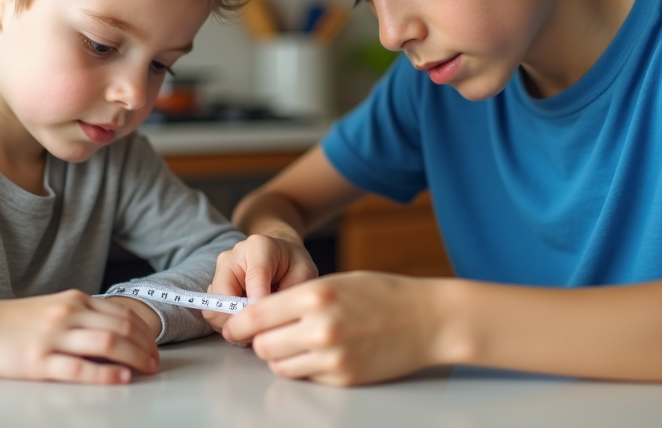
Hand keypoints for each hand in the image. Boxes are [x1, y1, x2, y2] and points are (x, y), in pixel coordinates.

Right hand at [0, 290, 159, 383]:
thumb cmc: (15, 322)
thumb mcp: (53, 308)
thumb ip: (83, 315)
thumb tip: (118, 331)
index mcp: (74, 300)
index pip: (123, 312)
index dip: (146, 330)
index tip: (156, 345)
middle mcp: (67, 314)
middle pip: (121, 327)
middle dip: (145, 346)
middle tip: (156, 361)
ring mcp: (53, 338)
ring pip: (107, 343)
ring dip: (134, 358)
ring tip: (146, 370)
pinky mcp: (38, 362)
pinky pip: (79, 368)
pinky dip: (105, 374)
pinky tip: (121, 378)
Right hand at [203, 234, 318, 331]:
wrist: (280, 254)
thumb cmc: (293, 264)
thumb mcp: (303, 273)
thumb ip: (290, 293)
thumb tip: (271, 320)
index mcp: (258, 247)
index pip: (254, 278)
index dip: (259, 304)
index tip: (268, 321)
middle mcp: (232, 257)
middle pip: (223, 298)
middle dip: (241, 321)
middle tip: (261, 333)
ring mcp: (219, 272)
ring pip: (214, 310)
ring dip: (234, 326)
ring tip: (257, 329)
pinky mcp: (214, 287)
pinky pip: (214, 314)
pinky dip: (230, 325)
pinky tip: (249, 325)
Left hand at [222, 271, 450, 385]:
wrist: (429, 320)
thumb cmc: (384, 294)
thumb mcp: (337, 282)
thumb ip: (298, 297)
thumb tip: (260, 313)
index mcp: (315, 295)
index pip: (256, 315)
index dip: (238, 322)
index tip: (232, 326)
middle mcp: (320, 328)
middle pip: (262, 345)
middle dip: (261, 341)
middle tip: (270, 334)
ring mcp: (332, 357)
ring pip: (280, 365)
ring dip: (282, 356)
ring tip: (300, 342)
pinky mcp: (343, 378)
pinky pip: (307, 376)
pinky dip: (307, 367)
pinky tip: (325, 352)